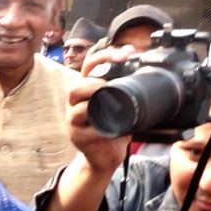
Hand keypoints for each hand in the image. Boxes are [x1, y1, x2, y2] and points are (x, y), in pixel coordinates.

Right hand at [67, 46, 136, 174]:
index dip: (104, 57)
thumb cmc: (111, 127)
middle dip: (94, 84)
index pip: (88, 67)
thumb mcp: (118, 103)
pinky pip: (87, 131)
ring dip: (95, 106)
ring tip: (112, 106)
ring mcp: (74, 122)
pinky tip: (114, 128)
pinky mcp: (78, 138)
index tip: (125, 54)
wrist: (104, 156)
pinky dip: (101, 129)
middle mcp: (75, 104)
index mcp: (86, 91)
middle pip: (75, 88)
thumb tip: (136, 57)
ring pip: (77, 109)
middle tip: (111, 85)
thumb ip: (123, 82)